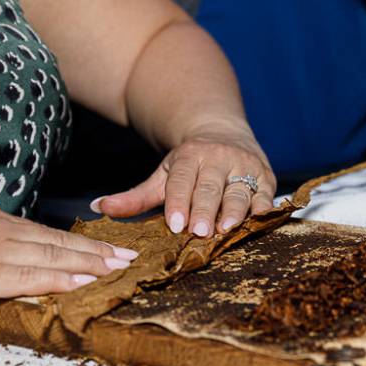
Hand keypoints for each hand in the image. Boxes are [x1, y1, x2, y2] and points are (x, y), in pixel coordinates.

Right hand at [0, 206, 137, 321]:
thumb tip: (8, 271)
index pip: (45, 233)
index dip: (81, 242)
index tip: (110, 248)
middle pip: (57, 240)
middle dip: (98, 250)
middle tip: (132, 256)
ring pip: (51, 255)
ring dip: (90, 263)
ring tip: (121, 269)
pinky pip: (28, 275)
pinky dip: (61, 278)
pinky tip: (84, 282)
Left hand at [91, 123, 277, 237]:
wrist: (225, 134)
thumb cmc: (190, 165)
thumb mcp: (162, 176)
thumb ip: (135, 196)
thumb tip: (98, 208)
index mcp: (191, 156)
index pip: (183, 181)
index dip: (179, 203)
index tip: (175, 224)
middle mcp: (220, 159)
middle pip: (211, 188)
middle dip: (206, 210)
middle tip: (200, 232)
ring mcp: (246, 167)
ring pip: (241, 192)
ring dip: (235, 211)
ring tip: (228, 229)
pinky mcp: (267, 179)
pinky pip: (266, 197)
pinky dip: (263, 210)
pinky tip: (257, 224)